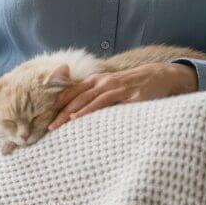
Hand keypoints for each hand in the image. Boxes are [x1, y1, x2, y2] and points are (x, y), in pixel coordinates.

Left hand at [47, 62, 198, 130]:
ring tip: (58, 124)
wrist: (159, 76)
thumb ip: (98, 97)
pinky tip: (80, 116)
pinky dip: (90, 109)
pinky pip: (105, 102)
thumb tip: (81, 114)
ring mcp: (114, 87)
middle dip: (59, 112)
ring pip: (87, 99)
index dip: (57, 105)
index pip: (71, 92)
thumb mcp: (112, 88)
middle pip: (75, 97)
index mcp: (96, 80)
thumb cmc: (133, 86)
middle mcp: (102, 82)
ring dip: (70, 112)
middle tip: (47, 128)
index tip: (45, 118)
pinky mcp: (127, 95)